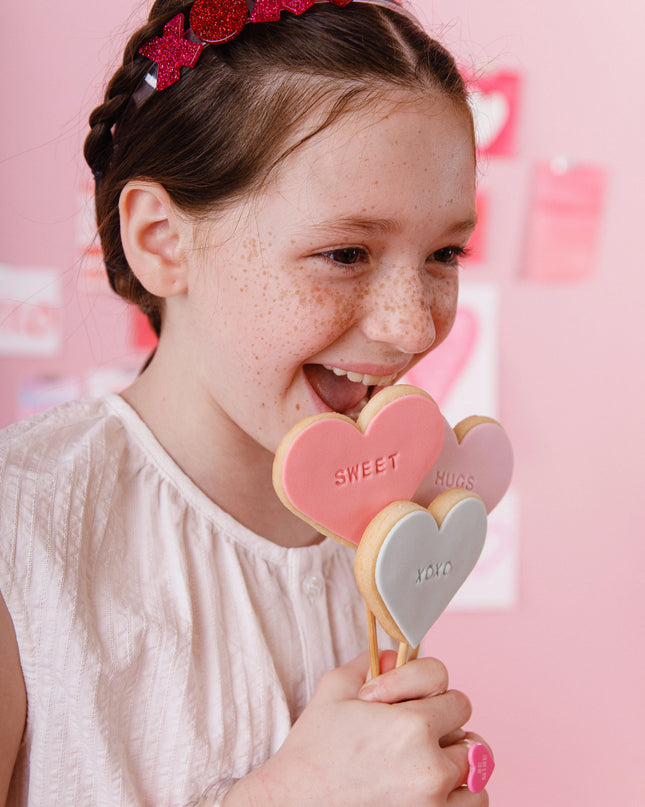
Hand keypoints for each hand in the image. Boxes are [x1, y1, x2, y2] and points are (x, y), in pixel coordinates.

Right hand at [223, 651, 490, 805]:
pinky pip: (474, 803)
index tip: (406, 704)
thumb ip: (370, 662)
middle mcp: (431, 766)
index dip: (428, 693)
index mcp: (412, 725)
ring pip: (476, 770)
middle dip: (441, 726)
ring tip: (423, 762)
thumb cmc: (312, 749)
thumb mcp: (334, 689)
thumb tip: (393, 654)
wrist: (291, 805)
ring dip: (455, 762)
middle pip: (467, 731)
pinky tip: (430, 788)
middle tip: (410, 734)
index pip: (453, 694)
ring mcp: (436, 803)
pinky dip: (459, 794)